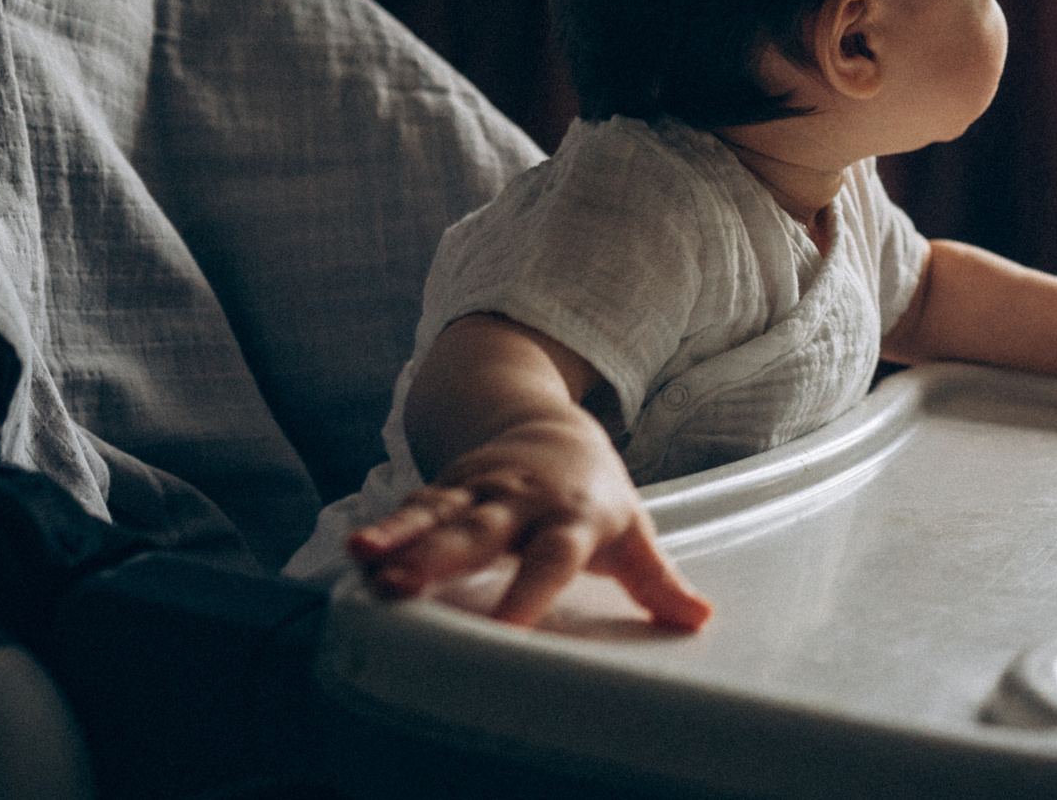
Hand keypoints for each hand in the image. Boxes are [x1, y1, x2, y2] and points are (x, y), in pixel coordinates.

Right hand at [346, 412, 711, 630]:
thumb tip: (699, 619)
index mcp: (572, 519)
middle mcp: (523, 502)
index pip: (552, 559)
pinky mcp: (450, 487)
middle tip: (406, 586)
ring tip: (366, 560)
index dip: (530, 591)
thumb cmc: (595, 496)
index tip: (507, 629)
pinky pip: (416, 505)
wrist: (555, 428)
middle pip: (482, 532)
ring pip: (440, 514)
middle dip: (443, 557)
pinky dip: (387, 525)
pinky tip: (357, 548)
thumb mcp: (633, 533)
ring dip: (403, 537)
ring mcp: (482, 491)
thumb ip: (658, 581)